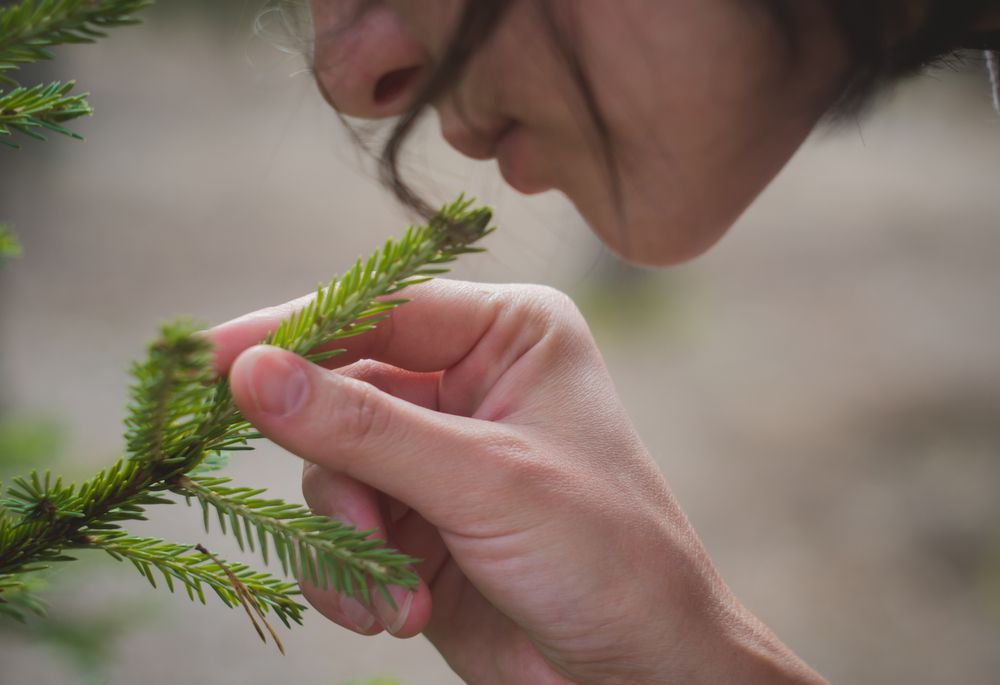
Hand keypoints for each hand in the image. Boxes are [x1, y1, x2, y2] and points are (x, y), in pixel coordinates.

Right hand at [211, 279, 825, 684]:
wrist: (640, 673)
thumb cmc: (604, 556)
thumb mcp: (484, 481)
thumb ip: (363, 428)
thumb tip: (248, 372)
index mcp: (507, 334)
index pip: (380, 309)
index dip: (294, 331)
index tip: (210, 360)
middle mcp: (467, 382)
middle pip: (342, 390)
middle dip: (340, 470)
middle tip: (359, 519)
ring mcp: (437, 453)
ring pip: (331, 467)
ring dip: (350, 536)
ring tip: (399, 589)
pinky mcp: (415, 520)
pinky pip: (340, 529)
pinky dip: (351, 575)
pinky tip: (399, 613)